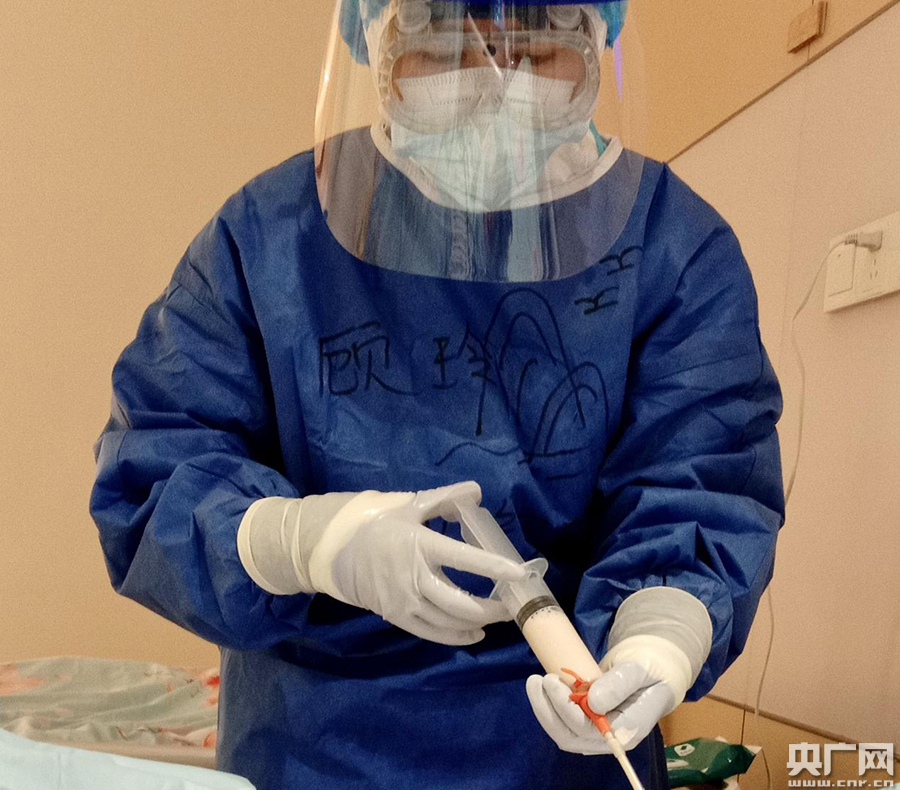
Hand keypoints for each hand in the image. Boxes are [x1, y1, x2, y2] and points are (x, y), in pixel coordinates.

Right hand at [320, 482, 526, 643]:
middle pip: (461, 602)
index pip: (463, 558)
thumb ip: (445, 498)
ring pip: (450, 621)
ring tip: (499, 616)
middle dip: (493, 607)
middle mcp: (415, 578)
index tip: (519, 572)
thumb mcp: (410, 506)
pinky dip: (457, 637)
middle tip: (513, 602)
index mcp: (420, 545)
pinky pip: (433, 634)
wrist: (339, 554)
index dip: (493, 567)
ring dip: (479, 622)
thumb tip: (476, 492)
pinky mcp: (399, 617)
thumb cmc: (380, 527)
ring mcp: (406, 602)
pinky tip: (475, 633)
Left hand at [526, 635, 690, 753]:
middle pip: (570, 737)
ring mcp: (596, 734)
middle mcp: (610, 738)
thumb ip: (620, 684)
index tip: (552, 681)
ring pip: (562, 732)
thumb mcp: (639, 670)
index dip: (566, 710)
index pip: (589, 731)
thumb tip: (593, 702)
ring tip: (535, 681)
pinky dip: (548, 707)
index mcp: (628, 730)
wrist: (650, 672)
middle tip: (538, 679)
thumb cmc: (648, 670)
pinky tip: (543, 688)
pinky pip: (562, 723)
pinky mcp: (586, 726)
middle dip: (548, 710)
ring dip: (543, 708)